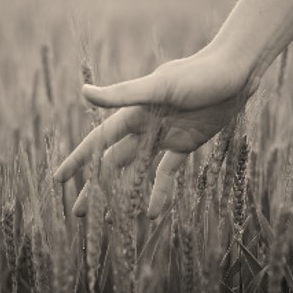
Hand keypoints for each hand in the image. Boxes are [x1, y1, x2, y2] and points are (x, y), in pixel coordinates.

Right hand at [54, 48, 256, 218]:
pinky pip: (168, 172)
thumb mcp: (159, 87)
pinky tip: (152, 213)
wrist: (233, 72)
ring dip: (125, 192)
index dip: (78, 161)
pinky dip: (160, 191)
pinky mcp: (185, 144)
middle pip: (112, 161)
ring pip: (137, 170)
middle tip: (79, 212)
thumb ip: (122, 94)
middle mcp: (144, 128)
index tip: (59, 179)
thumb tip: (83, 93)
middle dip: (95, 185)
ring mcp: (164, 137)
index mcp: (132, 114)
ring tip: (113, 219)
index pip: (98, 142)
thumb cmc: (197, 75)